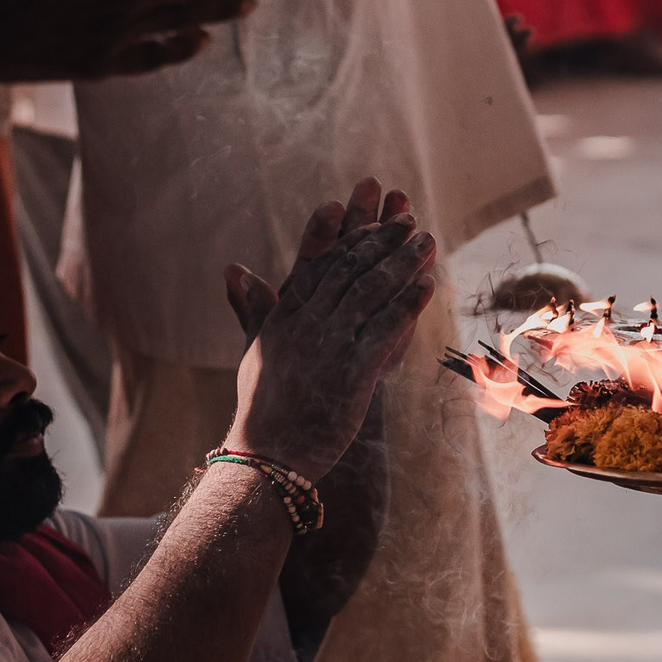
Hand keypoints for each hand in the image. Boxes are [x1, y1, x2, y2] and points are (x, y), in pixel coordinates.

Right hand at [224, 184, 437, 481]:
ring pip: (372, 290)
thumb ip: (251, 306)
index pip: (315, 263)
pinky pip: (386, 328)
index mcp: (283, 317)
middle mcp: (305, 323)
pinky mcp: (352, 370)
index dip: (338, 233)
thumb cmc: (263, 407)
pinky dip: (408, 303)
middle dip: (379, 238)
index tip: (352, 205)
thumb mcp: (255, 350)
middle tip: (405, 216)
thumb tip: (232, 267)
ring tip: (426, 240)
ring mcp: (329, 344)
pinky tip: (428, 284)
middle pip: (349, 268)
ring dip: (403, 261)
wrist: (268, 456)